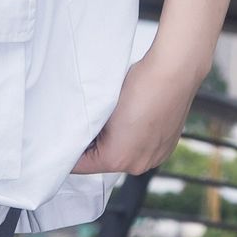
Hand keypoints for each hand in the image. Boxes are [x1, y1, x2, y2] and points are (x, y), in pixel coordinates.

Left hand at [74, 49, 198, 176]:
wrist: (174, 71)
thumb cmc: (138, 85)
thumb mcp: (102, 108)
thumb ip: (90, 130)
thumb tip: (82, 135)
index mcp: (117, 158)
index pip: (80, 165)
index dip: (69, 151)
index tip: (62, 141)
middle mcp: (138, 165)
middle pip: (103, 162)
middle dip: (94, 146)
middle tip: (88, 124)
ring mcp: (156, 157)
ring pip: (123, 155)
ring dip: (114, 143)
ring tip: (114, 119)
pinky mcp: (167, 148)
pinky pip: (141, 149)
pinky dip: (133, 139)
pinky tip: (133, 120)